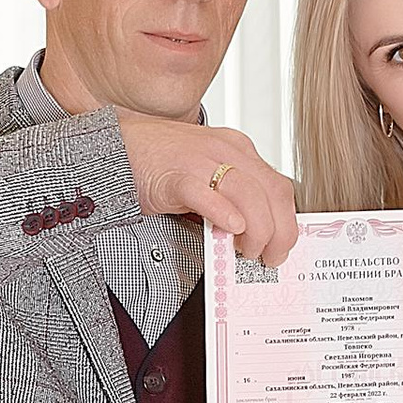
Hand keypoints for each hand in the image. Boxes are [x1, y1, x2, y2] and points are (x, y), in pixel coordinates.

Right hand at [118, 114, 298, 267]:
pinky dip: (223, 213)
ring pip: (248, 194)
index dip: (287, 221)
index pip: (278, 187)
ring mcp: (200, 161)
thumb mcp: (207, 172)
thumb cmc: (159, 162)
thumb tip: (252, 231)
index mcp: (236, 150)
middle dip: (279, 232)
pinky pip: (204, 193)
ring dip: (257, 230)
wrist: (116, 145)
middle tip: (270, 258)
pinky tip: (230, 230)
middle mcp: (225, 151)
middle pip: (272, 192)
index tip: (282, 245)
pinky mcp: (174, 176)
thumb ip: (232, 196)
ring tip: (248, 252)